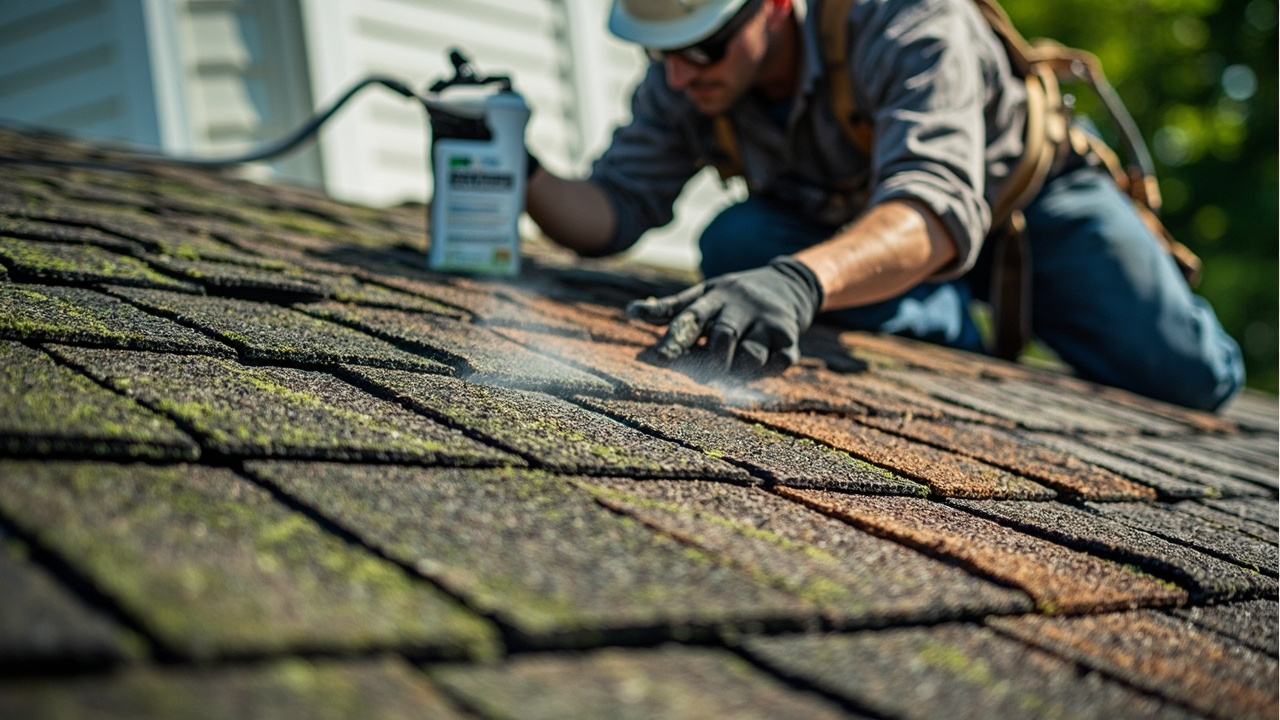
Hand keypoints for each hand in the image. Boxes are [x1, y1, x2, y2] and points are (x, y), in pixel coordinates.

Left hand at [627, 256, 823, 376]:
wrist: (787, 283)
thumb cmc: (733, 298)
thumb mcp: (703, 294)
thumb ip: (670, 308)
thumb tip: (631, 312)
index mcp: (715, 296)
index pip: (691, 316)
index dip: (675, 338)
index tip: (659, 358)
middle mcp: (742, 306)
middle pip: (723, 336)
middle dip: (711, 361)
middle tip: (704, 378)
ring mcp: (768, 320)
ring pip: (752, 353)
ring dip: (739, 371)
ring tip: (732, 376)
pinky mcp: (790, 335)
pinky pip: (781, 360)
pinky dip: (770, 370)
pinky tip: (764, 369)